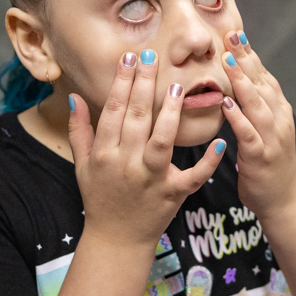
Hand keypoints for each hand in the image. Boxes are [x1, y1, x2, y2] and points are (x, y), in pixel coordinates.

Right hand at [68, 50, 224, 244]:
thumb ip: (79, 131)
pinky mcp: (174, 194)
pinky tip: (219, 142)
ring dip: (171, 114)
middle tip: (154, 55)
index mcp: (105, 154)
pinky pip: (193, 176)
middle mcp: (127, 164)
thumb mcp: (83, 165)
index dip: (122, 82)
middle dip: (145, 85)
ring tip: (178, 87)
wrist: (116, 240)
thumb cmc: (100, 198)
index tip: (130, 57)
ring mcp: (152, 179)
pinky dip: (207, 161)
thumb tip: (76, 98)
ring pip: (163, 142)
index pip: (114, 110)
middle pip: (137, 118)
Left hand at [219, 30, 295, 218]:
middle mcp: (279, 119)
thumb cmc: (268, 163)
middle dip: (245, 58)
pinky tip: (226, 105)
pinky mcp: (261, 157)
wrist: (284, 200)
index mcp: (279, 110)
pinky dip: (238, 118)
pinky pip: (248, 134)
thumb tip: (238, 78)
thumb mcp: (266, 128)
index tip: (234, 33)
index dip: (250, 54)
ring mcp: (272, 138)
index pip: (264, 75)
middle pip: (261, 83)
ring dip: (242, 82)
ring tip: (227, 62)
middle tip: (230, 35)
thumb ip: (255, 105)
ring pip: (257, 104)